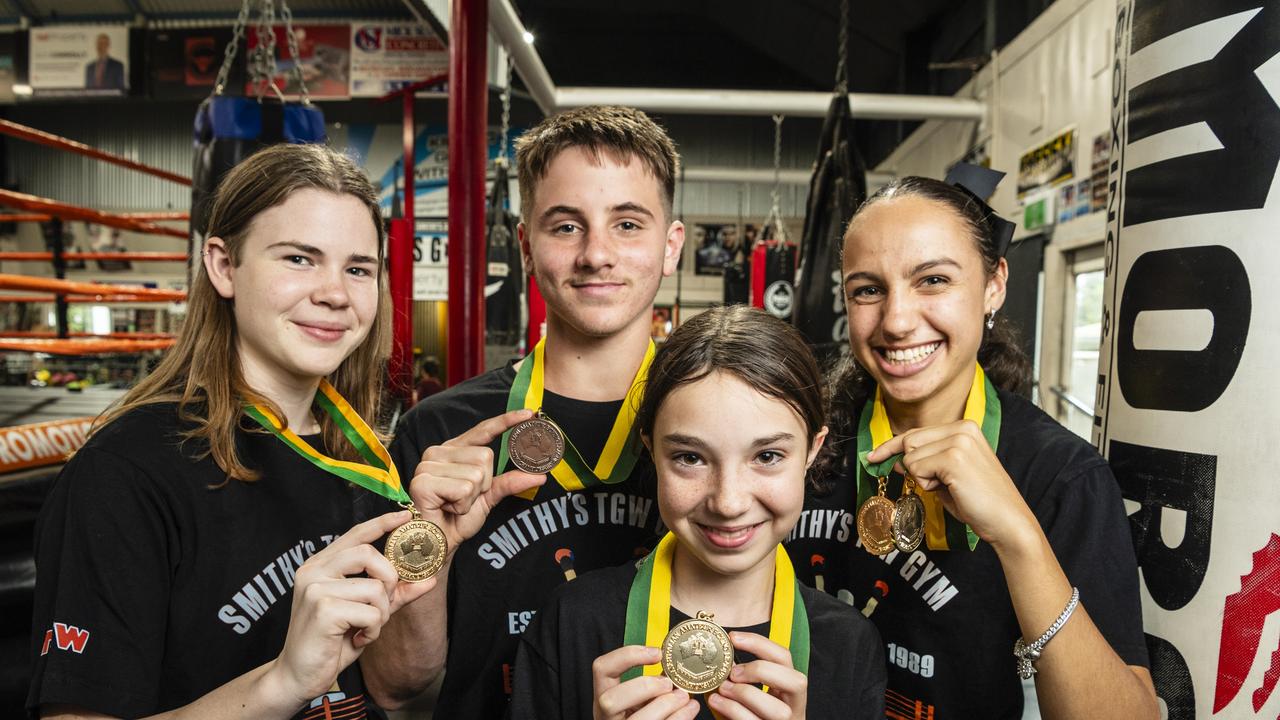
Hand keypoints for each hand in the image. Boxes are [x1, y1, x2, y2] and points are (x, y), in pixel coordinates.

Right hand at [270, 511, 436, 704]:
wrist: (298, 676)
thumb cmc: (330, 643)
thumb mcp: (365, 612)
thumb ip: (393, 594)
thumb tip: (429, 579)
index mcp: (320, 566)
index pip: (356, 534)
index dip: (382, 522)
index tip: (405, 515)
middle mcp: (314, 571)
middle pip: (370, 554)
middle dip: (389, 580)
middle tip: (383, 604)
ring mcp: (315, 588)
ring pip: (375, 588)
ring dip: (380, 614)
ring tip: (365, 629)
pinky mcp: (322, 609)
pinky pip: (370, 612)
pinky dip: (372, 630)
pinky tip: (357, 640)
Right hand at [408, 410, 546, 549]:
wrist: (437, 544)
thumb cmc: (457, 519)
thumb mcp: (488, 497)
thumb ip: (510, 482)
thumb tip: (541, 476)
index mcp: (453, 450)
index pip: (483, 430)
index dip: (506, 421)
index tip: (529, 413)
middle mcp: (438, 452)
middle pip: (485, 456)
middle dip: (482, 484)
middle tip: (463, 499)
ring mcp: (428, 465)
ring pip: (476, 474)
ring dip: (472, 497)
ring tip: (454, 504)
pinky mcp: (423, 482)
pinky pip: (463, 489)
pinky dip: (461, 505)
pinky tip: (446, 508)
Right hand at [592, 645, 699, 719]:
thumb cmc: (647, 713)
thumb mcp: (641, 697)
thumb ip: (652, 683)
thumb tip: (676, 665)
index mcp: (605, 697)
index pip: (602, 668)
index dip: (628, 655)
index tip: (656, 654)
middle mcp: (606, 717)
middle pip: (610, 700)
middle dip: (644, 687)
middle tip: (668, 683)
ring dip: (665, 704)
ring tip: (684, 697)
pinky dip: (678, 718)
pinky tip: (689, 710)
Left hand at [707, 632, 805, 719]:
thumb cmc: (745, 713)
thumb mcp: (749, 693)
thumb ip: (741, 677)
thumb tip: (720, 655)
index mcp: (789, 689)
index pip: (785, 657)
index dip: (760, 644)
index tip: (733, 637)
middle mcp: (794, 707)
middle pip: (797, 682)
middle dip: (762, 671)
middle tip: (733, 672)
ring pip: (778, 710)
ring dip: (746, 694)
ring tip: (722, 688)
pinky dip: (733, 710)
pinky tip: (716, 701)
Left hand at [865, 420, 1036, 548]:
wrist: (1008, 521)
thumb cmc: (978, 501)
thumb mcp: (948, 475)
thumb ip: (925, 462)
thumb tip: (895, 459)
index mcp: (964, 428)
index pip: (916, 433)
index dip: (891, 446)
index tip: (873, 456)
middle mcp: (962, 428)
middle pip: (909, 441)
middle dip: (912, 467)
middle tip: (936, 485)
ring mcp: (958, 441)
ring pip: (910, 457)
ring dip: (923, 478)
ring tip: (951, 487)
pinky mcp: (953, 458)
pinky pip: (917, 469)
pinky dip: (927, 484)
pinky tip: (951, 489)